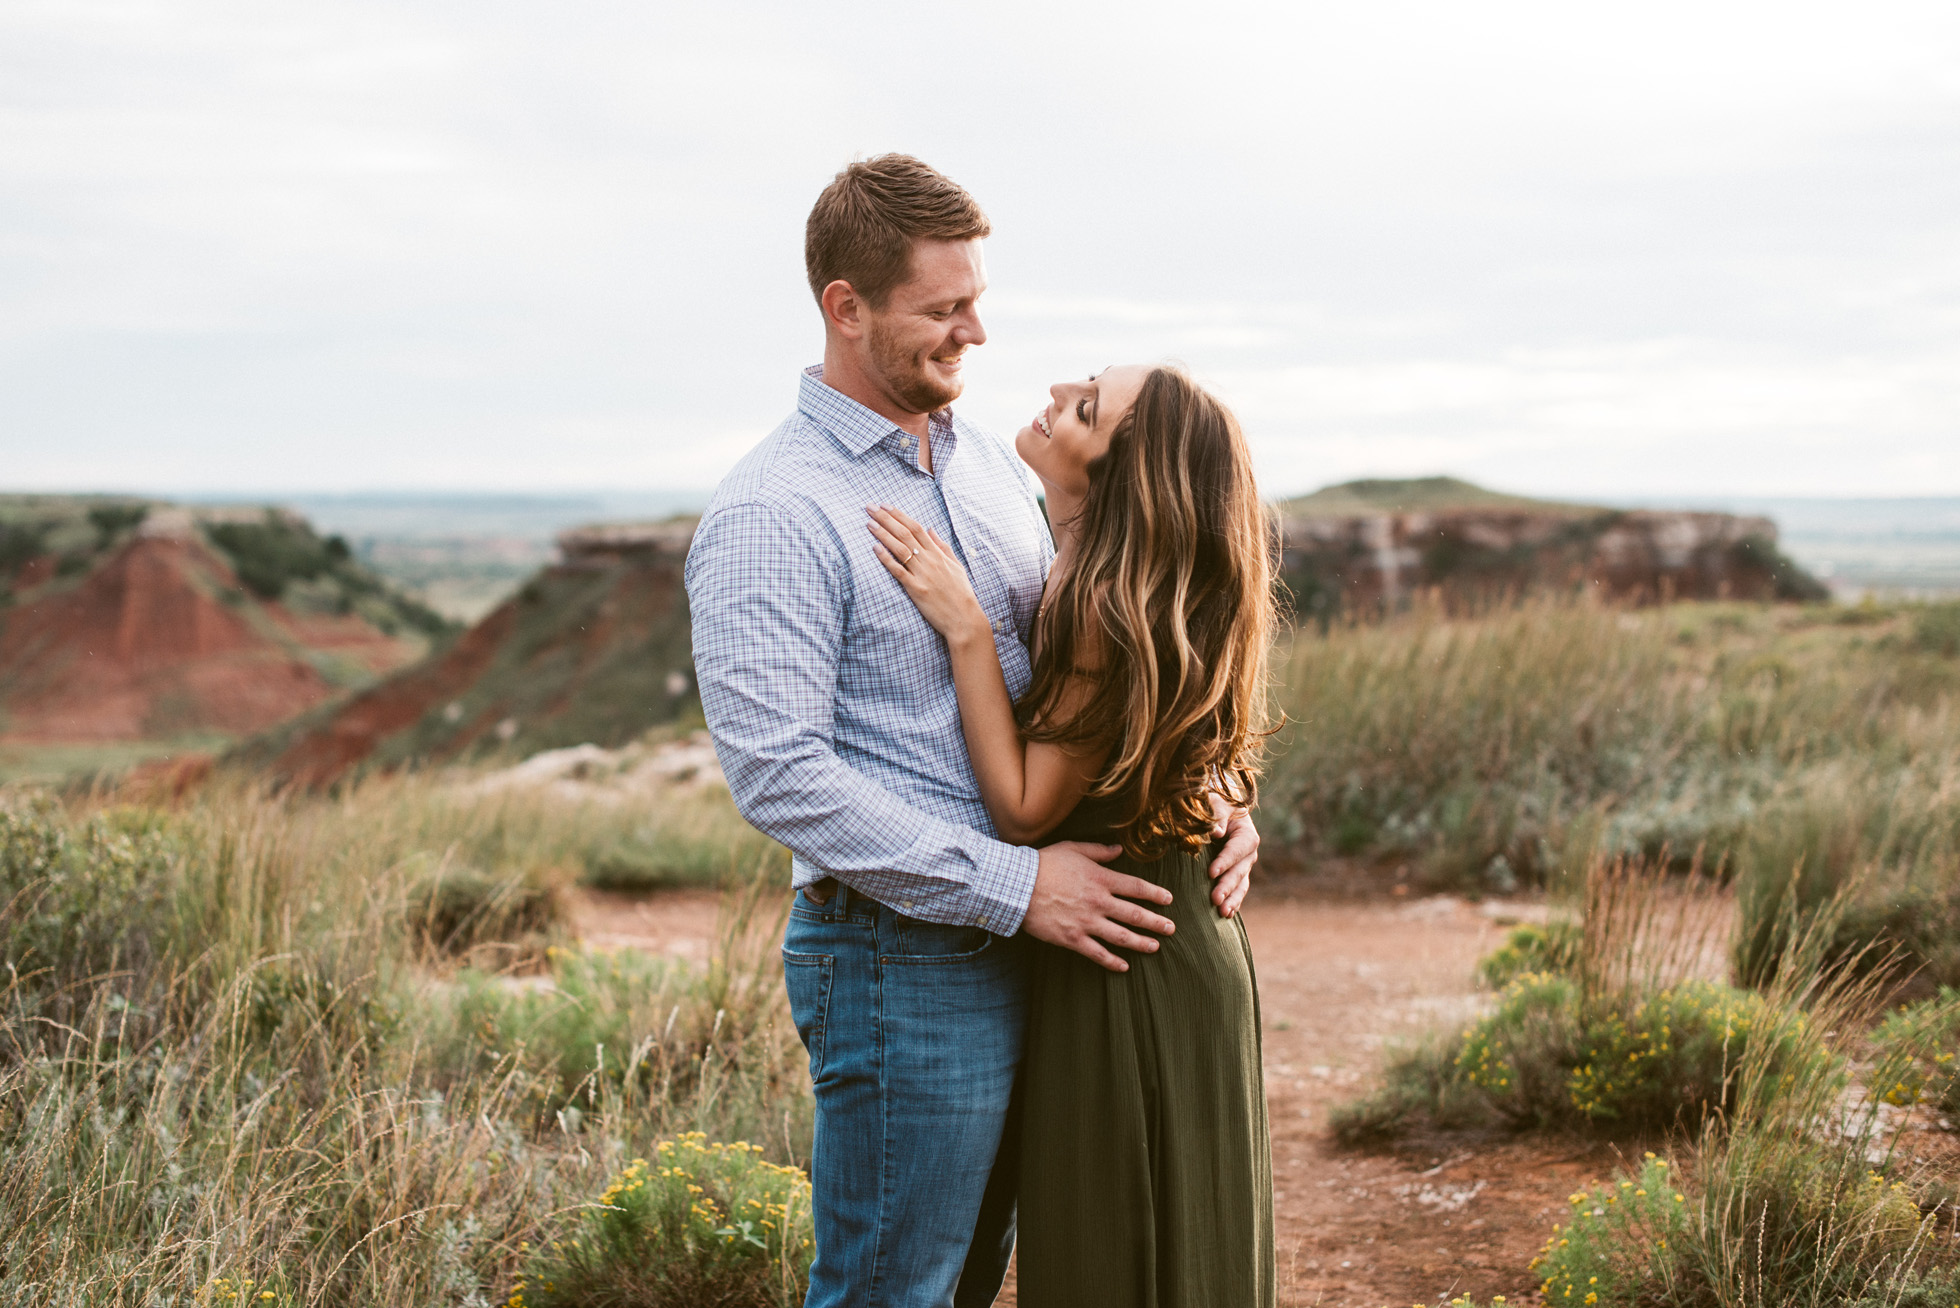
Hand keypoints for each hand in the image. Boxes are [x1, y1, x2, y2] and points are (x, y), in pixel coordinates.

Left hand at [868, 506, 987, 641]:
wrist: (964, 619)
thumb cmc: (961, 594)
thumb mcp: (956, 566)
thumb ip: (943, 547)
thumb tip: (931, 529)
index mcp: (938, 554)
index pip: (916, 528)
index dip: (899, 515)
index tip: (885, 506)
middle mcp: (930, 561)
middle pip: (905, 533)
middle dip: (886, 518)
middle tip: (870, 507)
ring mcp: (922, 575)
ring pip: (900, 548)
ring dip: (883, 534)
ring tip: (869, 523)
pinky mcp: (916, 589)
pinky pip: (898, 571)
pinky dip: (886, 558)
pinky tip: (875, 548)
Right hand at [1022, 841, 1175, 972]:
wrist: (1018, 885)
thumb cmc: (1044, 864)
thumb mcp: (1073, 849)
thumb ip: (1098, 851)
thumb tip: (1118, 850)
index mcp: (1101, 879)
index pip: (1136, 888)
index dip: (1155, 894)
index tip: (1168, 900)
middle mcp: (1098, 902)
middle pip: (1135, 914)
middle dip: (1156, 922)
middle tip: (1171, 928)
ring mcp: (1086, 922)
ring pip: (1121, 936)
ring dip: (1141, 943)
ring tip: (1155, 946)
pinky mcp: (1072, 938)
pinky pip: (1097, 953)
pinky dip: (1112, 961)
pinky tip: (1124, 966)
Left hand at [1208, 792, 1258, 918]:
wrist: (1215, 812)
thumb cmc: (1213, 805)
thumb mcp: (1215, 803)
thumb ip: (1217, 815)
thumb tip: (1215, 833)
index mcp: (1246, 834)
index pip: (1238, 848)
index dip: (1226, 861)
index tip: (1211, 873)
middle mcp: (1248, 853)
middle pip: (1240, 871)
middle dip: (1228, 886)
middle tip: (1215, 899)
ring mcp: (1243, 867)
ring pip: (1241, 886)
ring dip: (1233, 900)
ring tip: (1222, 913)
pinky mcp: (1235, 876)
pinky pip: (1237, 892)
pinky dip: (1233, 904)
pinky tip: (1226, 915)